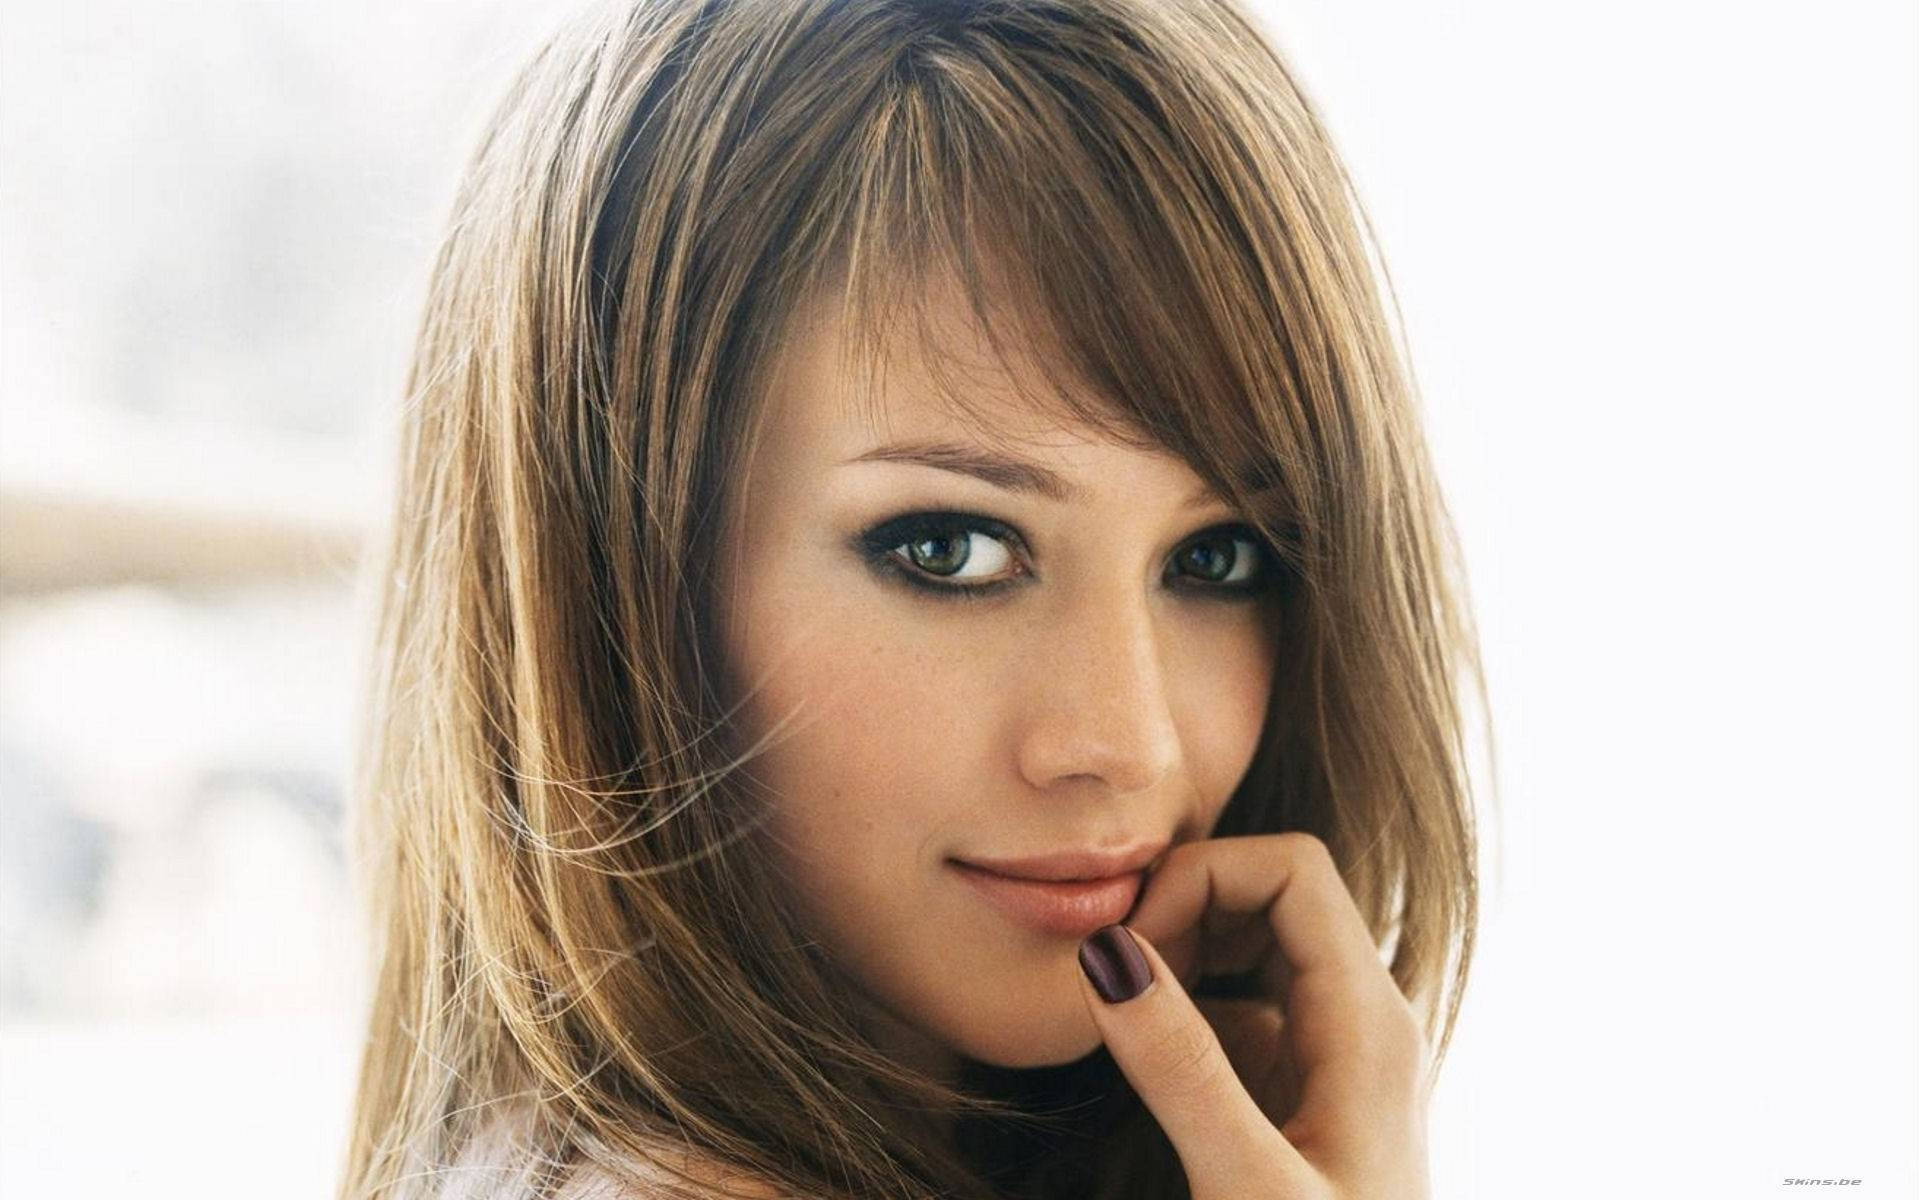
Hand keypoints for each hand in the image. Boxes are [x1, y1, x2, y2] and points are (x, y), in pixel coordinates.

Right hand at [1074, 833, 1431, 1198]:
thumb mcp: (1245, 1186)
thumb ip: (1180, 1070)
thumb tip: (1107, 953)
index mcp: (1369, 1022)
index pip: (1291, 869)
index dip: (1202, 878)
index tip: (1129, 945)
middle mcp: (1360, 1023)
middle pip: (1269, 895)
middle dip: (1182, 910)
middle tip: (1111, 976)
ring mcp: (1330, 1058)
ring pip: (1250, 950)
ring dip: (1178, 958)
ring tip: (1115, 1015)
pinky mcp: (1298, 1095)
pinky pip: (1237, 1012)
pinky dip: (1182, 1013)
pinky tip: (1137, 1059)